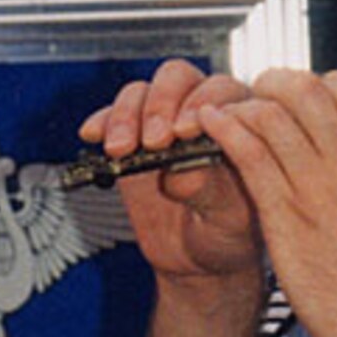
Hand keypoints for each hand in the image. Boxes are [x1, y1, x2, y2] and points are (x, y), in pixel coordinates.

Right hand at [78, 58, 262, 282]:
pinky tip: (94, 136)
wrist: (198, 258)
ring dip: (127, 115)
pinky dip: (102, 121)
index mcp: (242, 121)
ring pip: (142, 91)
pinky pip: (113, 114)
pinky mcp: (133, 134)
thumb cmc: (227, 233)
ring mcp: (165, 120)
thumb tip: (180, 171)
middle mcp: (203, 111)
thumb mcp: (229, 219)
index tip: (185, 132)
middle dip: (160, 105)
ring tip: (121, 150)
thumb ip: (211, 191)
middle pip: (178, 78)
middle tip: (154, 141)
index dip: (202, 105)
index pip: (222, 90)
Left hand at [195, 67, 336, 336]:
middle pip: (305, 90)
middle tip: (257, 99)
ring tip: (226, 116)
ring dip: (240, 107)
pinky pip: (249, 154)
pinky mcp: (286, 214)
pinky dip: (225, 132)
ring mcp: (319, 185)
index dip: (319, 82)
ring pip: (270, 116)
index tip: (302, 96)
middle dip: (271, 85)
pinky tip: (212, 130)